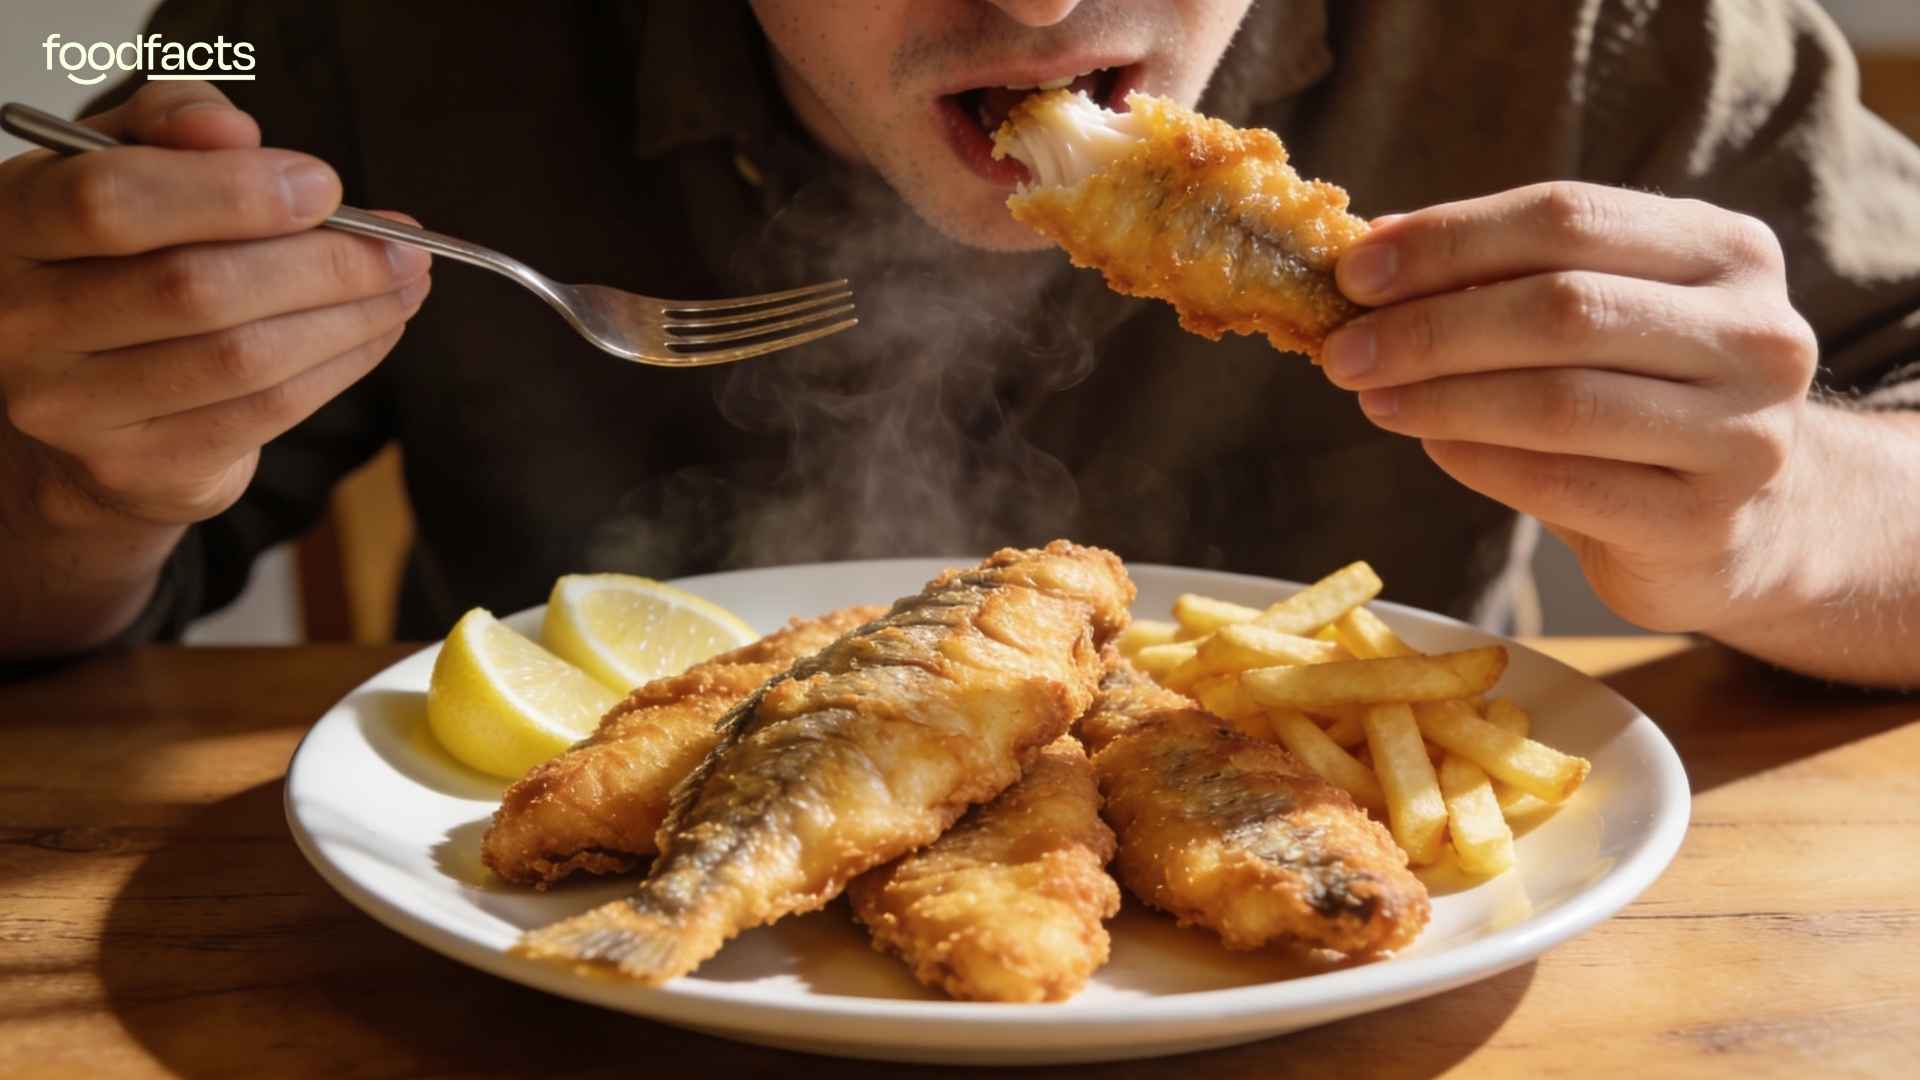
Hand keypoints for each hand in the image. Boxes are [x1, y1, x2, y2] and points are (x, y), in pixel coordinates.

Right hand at [0, 80, 430, 533]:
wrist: (80, 398)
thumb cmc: (114, 258)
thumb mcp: (126, 163)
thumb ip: (173, 123)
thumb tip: (235, 134)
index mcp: (9, 225)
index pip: (110, 201)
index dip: (231, 192)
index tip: (324, 185)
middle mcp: (21, 322)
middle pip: (195, 288)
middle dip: (324, 262)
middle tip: (401, 244)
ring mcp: (72, 408)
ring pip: (243, 357)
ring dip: (350, 317)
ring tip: (406, 283)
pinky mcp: (136, 467)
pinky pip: (265, 412)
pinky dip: (342, 365)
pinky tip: (379, 331)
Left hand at [1320, 181, 1818, 634]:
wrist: (1749, 526)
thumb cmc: (1643, 401)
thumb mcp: (1601, 318)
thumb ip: (1510, 281)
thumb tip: (1373, 254)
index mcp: (1725, 249)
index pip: (1567, 217)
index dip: (1450, 240)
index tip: (1355, 271)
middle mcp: (1755, 332)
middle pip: (1562, 307)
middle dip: (1432, 326)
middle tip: (1345, 349)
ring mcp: (1743, 433)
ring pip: (1559, 401)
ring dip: (1442, 396)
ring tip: (1372, 396)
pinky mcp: (1705, 522)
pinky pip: (1561, 484)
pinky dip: (1478, 460)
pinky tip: (1431, 445)